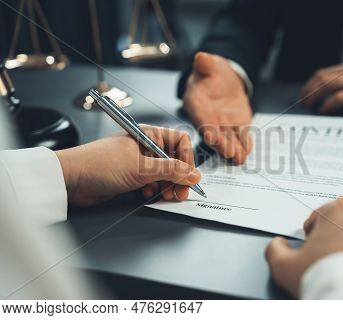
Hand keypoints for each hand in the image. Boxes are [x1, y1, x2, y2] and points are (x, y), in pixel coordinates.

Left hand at [56, 125, 200, 205]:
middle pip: (174, 160)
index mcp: (149, 135)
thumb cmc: (98, 164)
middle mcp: (146, 147)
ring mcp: (139, 162)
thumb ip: (170, 171)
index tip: (189, 177)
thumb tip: (194, 175)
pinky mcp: (132, 176)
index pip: (180, 142)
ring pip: (164, 174)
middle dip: (179, 178)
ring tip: (165, 195)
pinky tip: (147, 194)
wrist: (70, 180)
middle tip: (179, 193)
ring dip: (168, 186)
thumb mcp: (140, 168)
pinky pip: (152, 183)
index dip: (187, 159)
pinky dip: (154, 190)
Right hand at [183, 52, 252, 164]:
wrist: (225, 80)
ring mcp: (223, 125)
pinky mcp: (237, 125)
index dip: (206, 127)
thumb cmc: (213, 73)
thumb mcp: (210, 65)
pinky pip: (241, 136)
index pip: (201, 118)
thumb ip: (206, 64)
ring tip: (239, 157)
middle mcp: (209, 118)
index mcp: (197, 104)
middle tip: (228, 152)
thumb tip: (201, 57)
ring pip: (228, 139)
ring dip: (233, 149)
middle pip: (215, 133)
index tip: (210, 137)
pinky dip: (244, 144)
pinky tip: (247, 151)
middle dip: (222, 144)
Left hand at [300, 57, 342, 112]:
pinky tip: (324, 110)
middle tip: (301, 102)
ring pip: (327, 84)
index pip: (326, 71)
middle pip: (322, 76)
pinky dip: (328, 104)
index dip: (311, 83)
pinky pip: (341, 98)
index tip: (305, 93)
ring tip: (308, 106)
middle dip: (307, 90)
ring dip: (313, 96)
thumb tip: (339, 87)